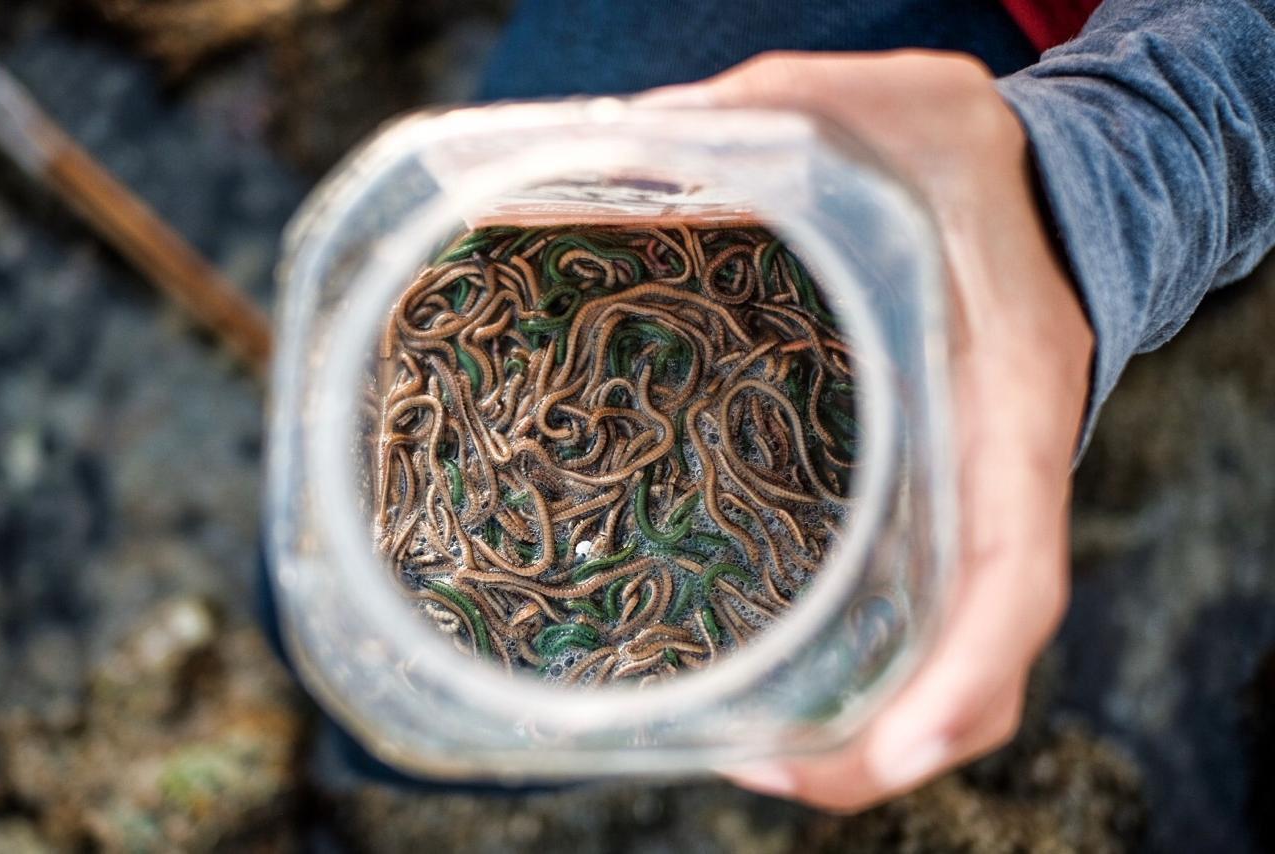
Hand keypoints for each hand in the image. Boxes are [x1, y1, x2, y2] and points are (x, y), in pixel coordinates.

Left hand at [641, 51, 1093, 810]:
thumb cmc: (966, 157)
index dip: (966, 672)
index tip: (902, 749)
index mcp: (1006, 401)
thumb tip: (633, 137)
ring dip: (856, 728)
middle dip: (882, 743)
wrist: (1022, 189)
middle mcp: (989, 477)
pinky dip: (851, 667)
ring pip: (934, 652)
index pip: (1015, 568)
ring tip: (740, 750)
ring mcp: (955, 500)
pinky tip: (758, 671)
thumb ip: (790, 111)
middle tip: (759, 767)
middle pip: (972, 659)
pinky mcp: (918, 499)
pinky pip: (902, 604)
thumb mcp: (902, 104)